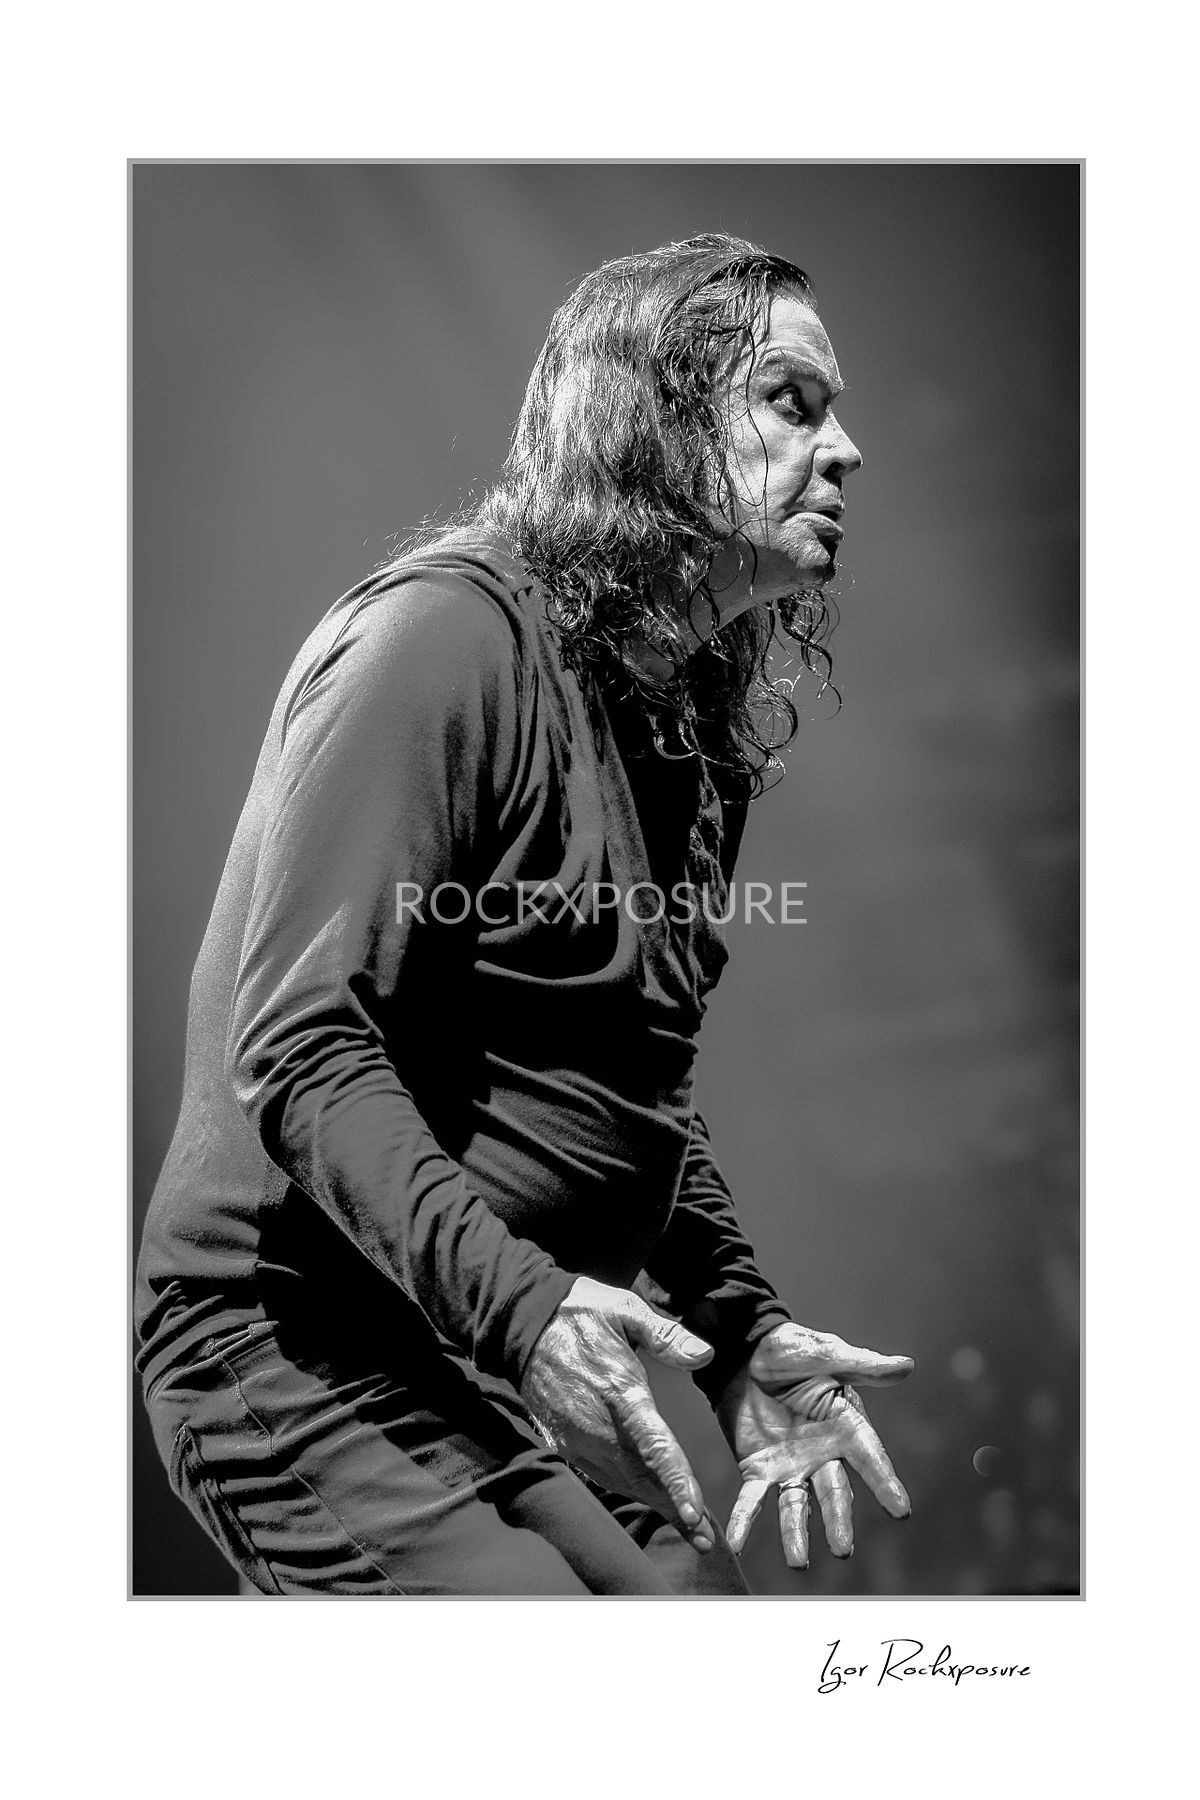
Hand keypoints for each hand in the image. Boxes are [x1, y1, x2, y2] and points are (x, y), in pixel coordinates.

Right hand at [521, 1276, 716, 1552]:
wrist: (521, 1324)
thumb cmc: (579, 1314)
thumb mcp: (625, 1310)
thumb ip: (666, 1335)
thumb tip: (705, 1356)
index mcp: (619, 1392)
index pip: (654, 1447)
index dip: (676, 1483)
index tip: (696, 1515)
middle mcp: (597, 1425)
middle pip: (642, 1478)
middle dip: (675, 1510)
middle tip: (706, 1540)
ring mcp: (577, 1438)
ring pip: (622, 1482)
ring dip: (654, 1505)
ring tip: (687, 1528)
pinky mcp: (563, 1442)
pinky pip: (600, 1475)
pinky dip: (627, 1491)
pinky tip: (647, 1498)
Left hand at [719, 1322, 913, 1568]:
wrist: (744, 1350)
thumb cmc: (791, 1348)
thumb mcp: (825, 1353)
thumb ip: (862, 1364)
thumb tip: (906, 1366)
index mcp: (846, 1425)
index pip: (871, 1458)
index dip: (885, 1482)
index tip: (901, 1510)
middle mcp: (823, 1454)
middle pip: (835, 1491)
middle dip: (839, 1519)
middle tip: (842, 1549)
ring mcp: (791, 1466)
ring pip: (797, 1505)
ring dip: (797, 1534)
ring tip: (797, 1563)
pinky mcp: (758, 1469)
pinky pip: (753, 1498)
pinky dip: (745, 1520)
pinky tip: (735, 1543)